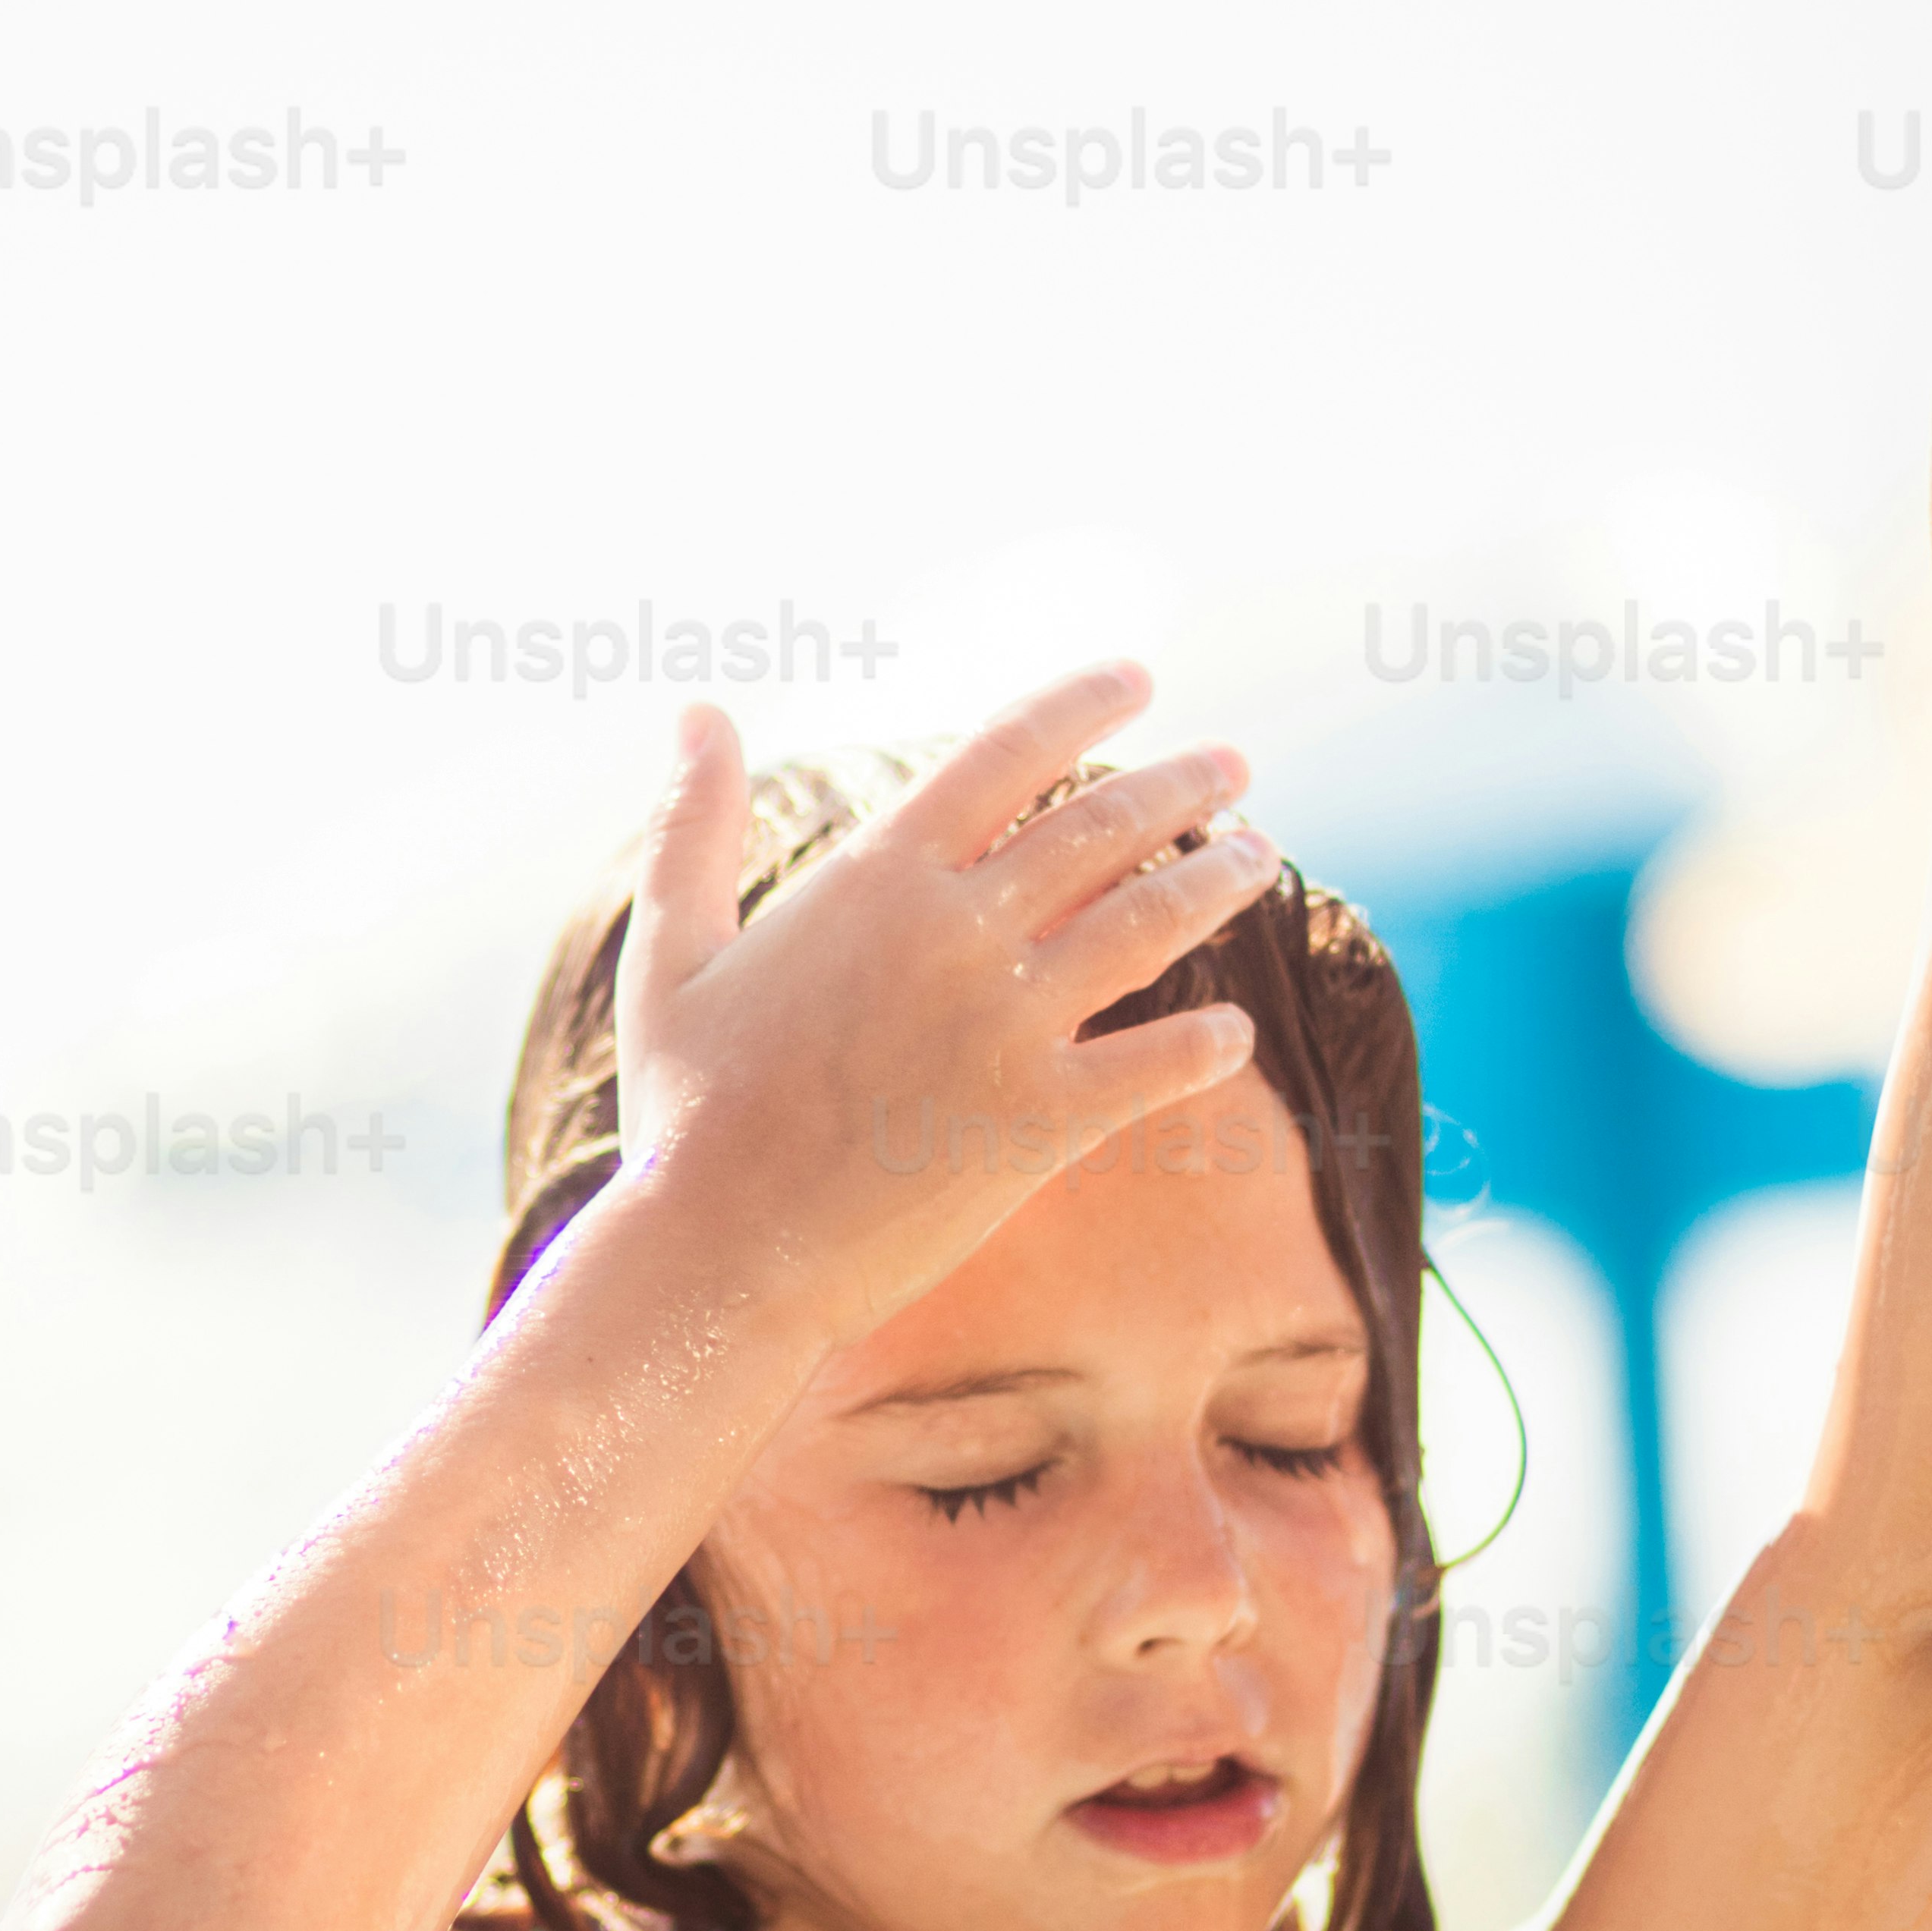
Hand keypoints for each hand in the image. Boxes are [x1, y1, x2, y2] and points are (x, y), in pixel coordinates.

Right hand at [607, 663, 1278, 1342]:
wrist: (715, 1251)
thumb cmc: (683, 1109)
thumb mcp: (672, 949)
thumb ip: (694, 824)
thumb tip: (697, 710)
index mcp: (877, 877)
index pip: (1006, 752)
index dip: (1083, 703)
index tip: (1137, 679)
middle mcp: (957, 932)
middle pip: (1101, 826)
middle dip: (1181, 783)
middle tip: (1233, 765)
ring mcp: (1008, 1025)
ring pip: (1148, 924)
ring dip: (1217, 881)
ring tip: (1259, 856)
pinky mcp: (1041, 1121)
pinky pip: (1156, 1065)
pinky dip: (1206, 1044)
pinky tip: (1235, 1035)